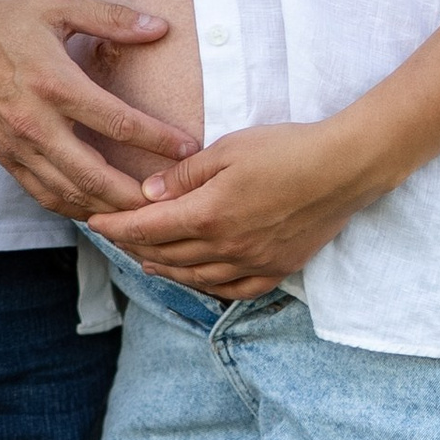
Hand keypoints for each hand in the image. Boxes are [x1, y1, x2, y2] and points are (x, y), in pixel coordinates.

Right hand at [0, 0, 196, 215]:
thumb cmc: (0, 21)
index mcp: (55, 84)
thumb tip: (160, 27)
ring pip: (72, 194)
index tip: (189, 150)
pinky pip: (46, 195)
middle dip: (138, 196)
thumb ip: (110, 17)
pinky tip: (101, 211)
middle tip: (174, 203)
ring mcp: (19, 148)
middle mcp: (38, 124)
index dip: (158, 140)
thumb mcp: (55, 4)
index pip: (117, 122)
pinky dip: (77, 208)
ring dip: (110, 210)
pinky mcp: (6, 160)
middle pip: (97, 176)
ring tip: (146, 216)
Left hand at [88, 116, 382, 294]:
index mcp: (208, 215)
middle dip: (134, 246)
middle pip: (166, 254)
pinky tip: (198, 279)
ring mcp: (252, 263)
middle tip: (115, 238)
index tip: (93, 221)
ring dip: (165, 269)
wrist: (345, 168)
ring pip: (195, 276)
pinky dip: (208, 286)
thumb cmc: (287, 149)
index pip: (146, 228)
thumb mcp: (228, 149)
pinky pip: (234, 290)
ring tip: (146, 261)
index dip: (115, 227)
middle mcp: (226, 247)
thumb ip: (185, 176)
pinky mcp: (277, 269)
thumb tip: (147, 193)